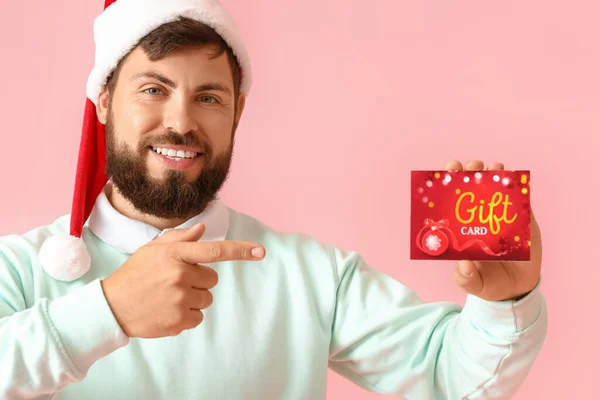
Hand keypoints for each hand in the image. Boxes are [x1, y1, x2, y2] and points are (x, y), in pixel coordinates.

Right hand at [100, 223, 265, 337]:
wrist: (111, 307)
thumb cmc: (134, 274)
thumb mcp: (152, 250)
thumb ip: (180, 239)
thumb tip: (203, 228)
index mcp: (175, 254)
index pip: (214, 250)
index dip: (240, 251)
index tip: (261, 251)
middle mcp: (180, 275)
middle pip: (212, 278)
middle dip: (199, 280)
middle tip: (174, 282)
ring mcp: (180, 299)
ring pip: (206, 298)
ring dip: (193, 299)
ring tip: (168, 297)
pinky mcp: (179, 321)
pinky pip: (198, 317)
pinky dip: (187, 316)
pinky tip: (167, 311)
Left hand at [446, 160, 541, 301]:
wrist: (518, 289)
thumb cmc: (489, 284)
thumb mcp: (474, 285)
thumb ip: (465, 278)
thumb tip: (463, 265)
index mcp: (463, 228)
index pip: (453, 200)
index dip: (450, 183)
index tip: (449, 170)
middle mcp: (480, 218)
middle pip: (473, 188)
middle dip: (471, 172)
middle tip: (472, 166)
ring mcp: (502, 217)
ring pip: (497, 189)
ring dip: (495, 174)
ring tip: (494, 167)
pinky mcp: (524, 221)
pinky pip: (520, 200)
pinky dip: (518, 187)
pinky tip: (514, 178)